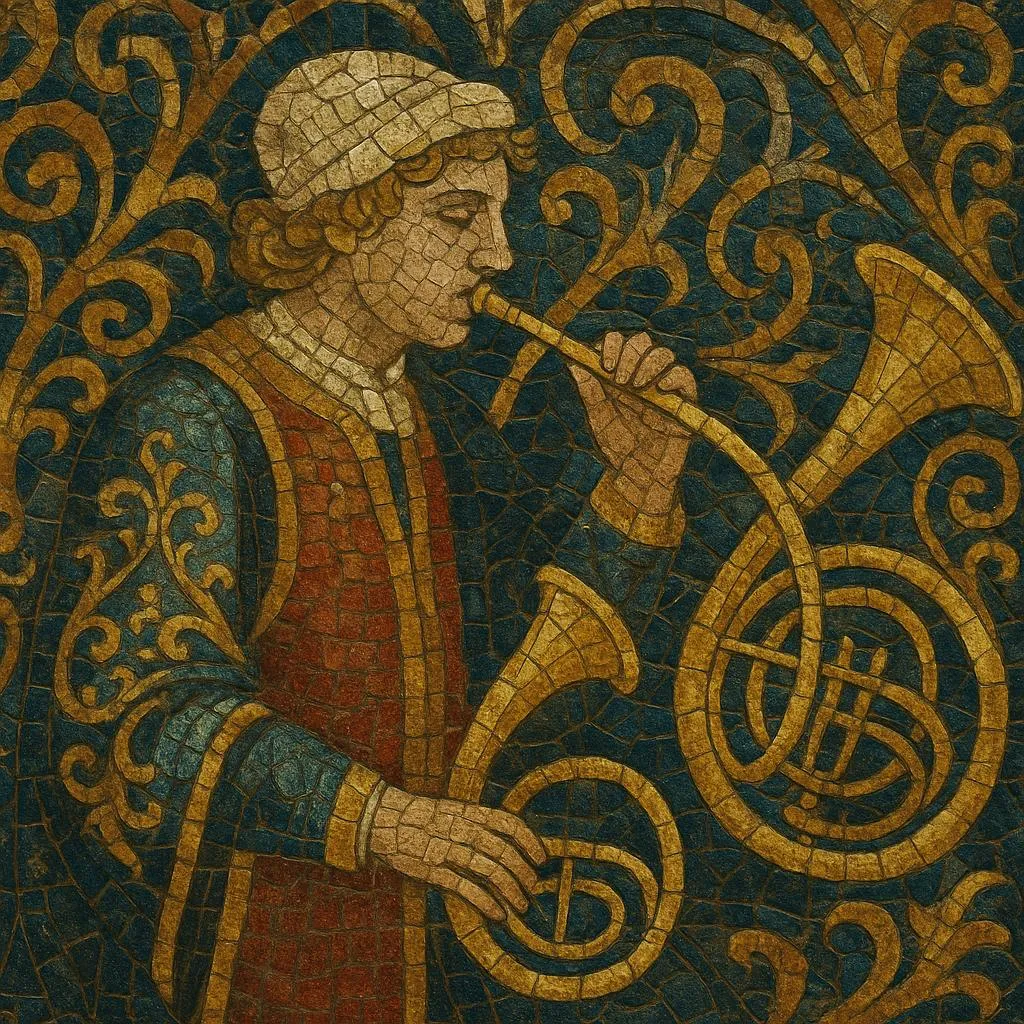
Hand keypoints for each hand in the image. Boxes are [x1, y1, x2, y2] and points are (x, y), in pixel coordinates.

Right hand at [367, 786, 545, 920]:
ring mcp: (447, 849)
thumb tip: (510, 844)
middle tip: (532, 888)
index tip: (542, 858)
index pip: (509, 823)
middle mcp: (462, 829)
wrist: (383, 820)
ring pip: (490, 871)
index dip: (529, 841)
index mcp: (469, 812)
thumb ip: (479, 825)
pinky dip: (486, 902)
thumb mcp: (454, 811)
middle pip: (504, 851)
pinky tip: (498, 914)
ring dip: (511, 891)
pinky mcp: (432, 870)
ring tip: (521, 906)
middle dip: (524, 873)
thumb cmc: (424, 818)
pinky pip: (465, 888)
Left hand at [571, 330, 696, 517]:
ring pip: (663, 354)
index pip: (618, 342)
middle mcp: (642, 374)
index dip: (612, 345)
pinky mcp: (684, 399)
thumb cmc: (620, 446)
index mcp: (620, 374)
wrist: (642, 474)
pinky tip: (660, 389)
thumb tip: (574, 363)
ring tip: (637, 388)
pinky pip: (685, 376)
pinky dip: (673, 377)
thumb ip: (589, 392)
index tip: (605, 365)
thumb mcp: (599, 419)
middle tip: (620, 379)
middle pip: (642, 342)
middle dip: (630, 355)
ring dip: (648, 364)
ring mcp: (664, 385)